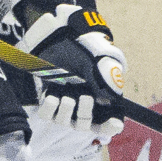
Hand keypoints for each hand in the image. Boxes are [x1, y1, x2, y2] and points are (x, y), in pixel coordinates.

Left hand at [12, 0, 125, 124]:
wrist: (56, 34)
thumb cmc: (83, 45)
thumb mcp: (101, 57)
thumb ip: (110, 74)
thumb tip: (114, 96)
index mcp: (101, 96)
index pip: (109, 122)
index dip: (111, 126)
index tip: (114, 124)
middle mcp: (83, 102)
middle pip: (87, 125)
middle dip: (87, 114)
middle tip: (85, 98)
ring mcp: (65, 102)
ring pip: (67, 122)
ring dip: (67, 113)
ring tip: (67, 98)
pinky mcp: (47, 98)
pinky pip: (47, 114)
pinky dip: (50, 109)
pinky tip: (52, 97)